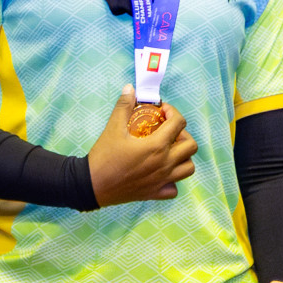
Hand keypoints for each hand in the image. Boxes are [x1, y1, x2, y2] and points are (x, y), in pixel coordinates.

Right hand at [86, 86, 196, 205]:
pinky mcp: (155, 193)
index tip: (161, 111)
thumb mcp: (112, 129)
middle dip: (183, 134)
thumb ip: (124, 107)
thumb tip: (130, 89)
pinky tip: (161, 173)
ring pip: (188, 168)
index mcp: (157, 146)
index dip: (172, 112)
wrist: (91, 185)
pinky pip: (174, 188)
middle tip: (168, 131)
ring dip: (183, 157)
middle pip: (191, 146)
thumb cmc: (103, 157)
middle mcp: (165, 163)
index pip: (179, 123)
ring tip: (169, 152)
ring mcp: (163, 180)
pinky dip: (172, 180)